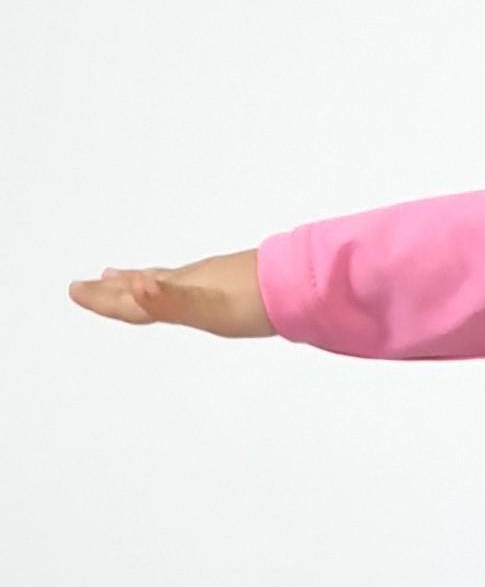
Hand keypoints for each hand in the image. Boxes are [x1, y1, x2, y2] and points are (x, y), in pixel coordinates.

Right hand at [66, 252, 269, 337]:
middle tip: (90, 283)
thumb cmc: (258, 299)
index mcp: (182, 288)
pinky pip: (194, 284)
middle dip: (115, 289)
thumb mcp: (209, 307)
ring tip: (126, 279)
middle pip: (145, 285)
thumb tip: (134, 288)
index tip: (76, 290)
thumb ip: (171, 301)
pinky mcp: (236, 284)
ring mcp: (215, 280)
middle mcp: (194, 280)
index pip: (136, 298)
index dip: (106, 299)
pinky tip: (190, 287)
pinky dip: (177, 286)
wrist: (306, 285)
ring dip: (142, 283)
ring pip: (168, 281)